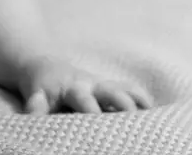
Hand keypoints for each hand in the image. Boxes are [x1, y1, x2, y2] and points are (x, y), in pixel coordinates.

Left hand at [18, 56, 152, 113]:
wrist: (45, 68)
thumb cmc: (41, 90)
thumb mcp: (35, 97)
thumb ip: (36, 108)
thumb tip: (34, 108)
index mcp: (72, 88)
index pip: (84, 100)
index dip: (92, 110)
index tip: (97, 119)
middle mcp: (91, 85)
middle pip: (113, 92)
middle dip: (124, 105)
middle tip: (135, 122)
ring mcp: (103, 86)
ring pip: (126, 90)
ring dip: (139, 103)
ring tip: (154, 122)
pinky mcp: (111, 88)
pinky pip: (132, 90)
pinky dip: (144, 100)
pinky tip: (157, 118)